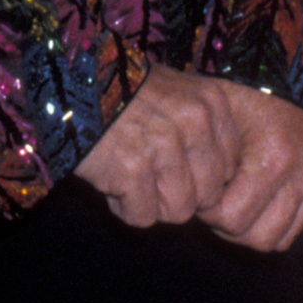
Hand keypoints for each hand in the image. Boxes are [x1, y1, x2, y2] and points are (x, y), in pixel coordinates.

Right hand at [73, 67, 244, 229]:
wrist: (72, 85)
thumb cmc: (126, 94)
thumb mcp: (178, 92)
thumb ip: (205, 128)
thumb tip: (225, 180)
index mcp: (212, 104)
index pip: (230, 169)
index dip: (201, 175)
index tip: (175, 163)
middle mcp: (195, 122)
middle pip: (209, 194)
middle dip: (180, 193)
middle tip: (150, 171)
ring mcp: (164, 145)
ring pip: (180, 211)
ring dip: (152, 202)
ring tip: (130, 174)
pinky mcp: (132, 169)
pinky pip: (143, 216)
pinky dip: (124, 207)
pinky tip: (112, 179)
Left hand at [196, 80, 302, 254]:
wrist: (274, 71)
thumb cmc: (234, 95)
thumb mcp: (213, 121)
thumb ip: (202, 165)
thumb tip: (186, 204)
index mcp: (275, 154)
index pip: (232, 218)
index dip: (207, 210)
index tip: (198, 189)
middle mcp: (302, 169)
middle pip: (257, 236)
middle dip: (227, 224)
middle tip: (212, 200)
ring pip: (277, 239)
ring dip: (247, 228)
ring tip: (229, 202)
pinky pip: (292, 229)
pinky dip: (268, 224)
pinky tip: (248, 201)